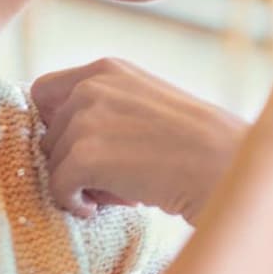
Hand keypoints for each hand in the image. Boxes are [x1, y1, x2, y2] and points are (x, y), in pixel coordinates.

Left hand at [31, 59, 246, 219]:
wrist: (226, 166)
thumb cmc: (199, 144)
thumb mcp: (149, 103)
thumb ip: (108, 106)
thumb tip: (60, 138)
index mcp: (108, 69)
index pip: (45, 94)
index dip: (59, 125)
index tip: (90, 146)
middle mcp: (91, 87)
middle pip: (48, 134)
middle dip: (76, 157)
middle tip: (120, 173)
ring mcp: (85, 120)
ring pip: (52, 163)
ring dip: (82, 182)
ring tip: (125, 187)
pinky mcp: (84, 156)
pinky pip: (57, 188)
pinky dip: (77, 203)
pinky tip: (113, 204)